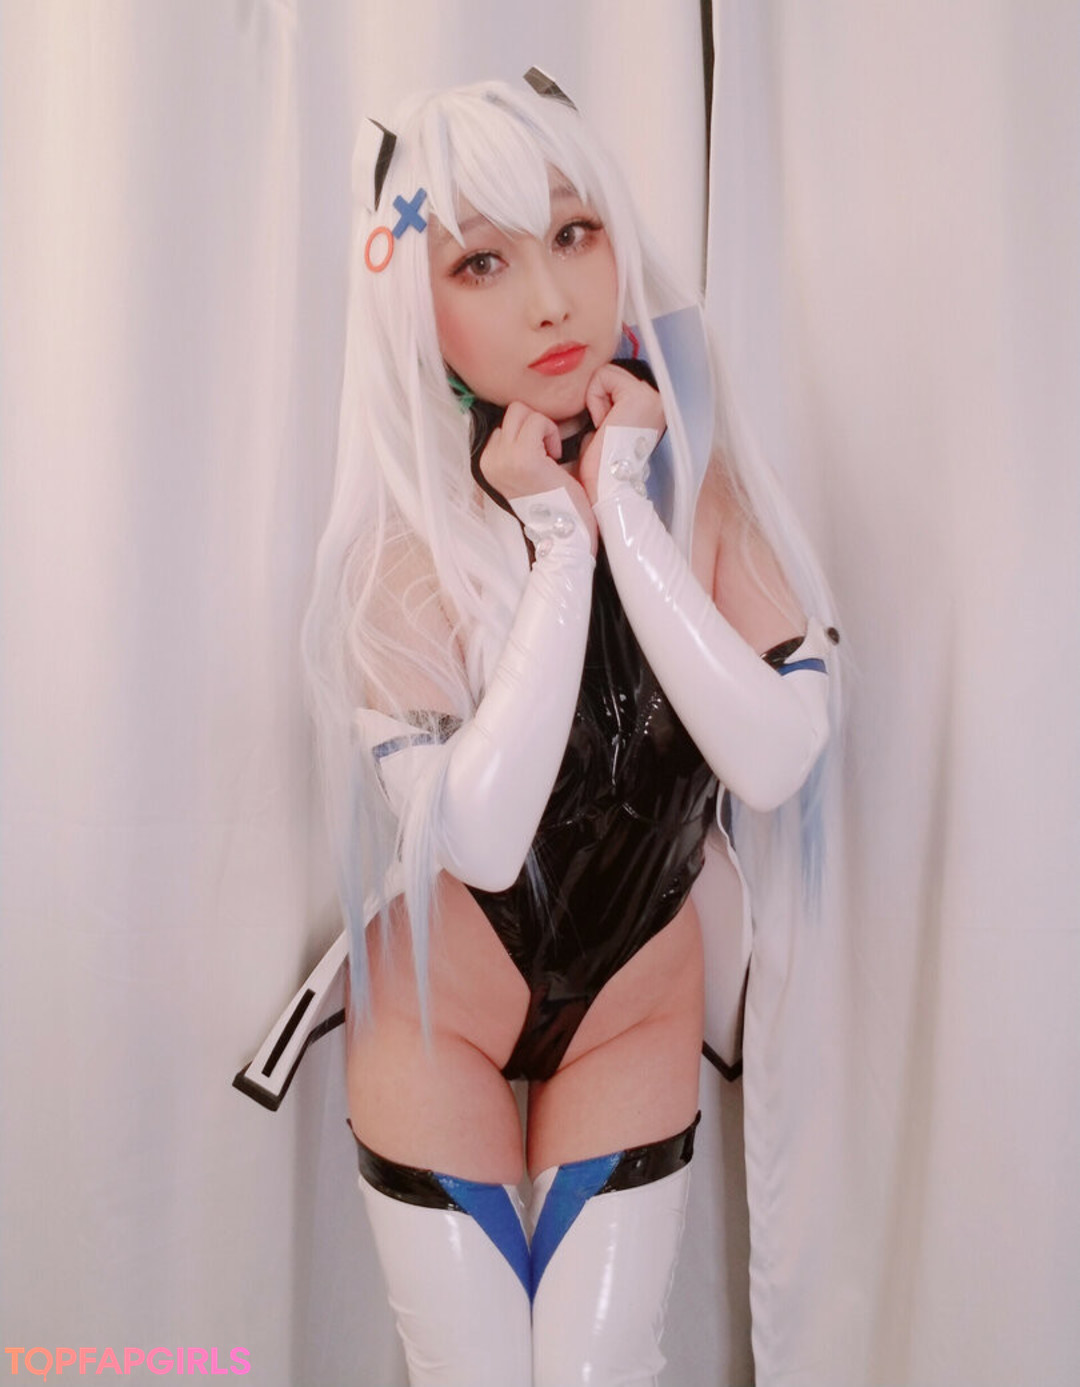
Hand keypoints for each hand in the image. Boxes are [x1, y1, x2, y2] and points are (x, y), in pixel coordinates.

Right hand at [480, 402, 597, 551]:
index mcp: (487, 463)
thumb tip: (530, 414)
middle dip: (535, 425)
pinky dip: (551, 433)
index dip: (530, 433)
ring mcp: (503, 458)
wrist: (567, 535)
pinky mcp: (522, 457)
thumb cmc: (557, 502)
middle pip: (513, 411)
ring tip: (551, 456)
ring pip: (522, 410)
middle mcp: (489, 460)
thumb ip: (522, 445)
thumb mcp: (528, 470)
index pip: (506, 422)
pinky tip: (556, 459)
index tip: (541, 459)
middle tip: (548, 454)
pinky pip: (538, 420)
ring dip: (543, 428)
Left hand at [579, 364, 665, 505]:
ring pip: (607, 373)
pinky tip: (603, 425)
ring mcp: (652, 397)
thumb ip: (605, 409)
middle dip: (598, 400)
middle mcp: (657, 400)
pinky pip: (603, 376)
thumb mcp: (604, 430)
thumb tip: (590, 395)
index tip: (605, 431)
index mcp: (651, 409)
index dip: (600, 403)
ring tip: (605, 429)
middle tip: (604, 431)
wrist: (607, 490)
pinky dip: (594, 399)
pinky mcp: (639, 396)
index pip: (615, 382)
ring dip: (596, 401)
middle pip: (611, 375)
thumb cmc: (601, 468)